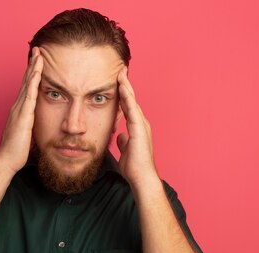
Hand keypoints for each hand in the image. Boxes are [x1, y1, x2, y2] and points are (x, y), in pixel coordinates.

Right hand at [0, 47, 43, 174]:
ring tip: (39, 54)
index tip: (37, 61)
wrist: (6, 160)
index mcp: (19, 110)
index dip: (32, 74)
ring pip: (28, 84)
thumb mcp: (26, 134)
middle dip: (32, 65)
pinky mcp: (23, 116)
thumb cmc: (15, 150)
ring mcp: (19, 110)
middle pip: (26, 81)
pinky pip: (30, 95)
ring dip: (34, 68)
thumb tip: (35, 125)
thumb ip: (30, 125)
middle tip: (38, 50)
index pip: (27, 88)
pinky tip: (38, 72)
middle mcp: (17, 107)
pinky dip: (33, 82)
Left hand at [116, 67, 158, 186]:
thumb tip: (119, 136)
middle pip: (131, 100)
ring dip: (126, 86)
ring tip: (120, 72)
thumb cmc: (134, 167)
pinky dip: (127, 97)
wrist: (141, 177)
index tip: (117, 81)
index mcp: (136, 127)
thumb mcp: (125, 150)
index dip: (123, 93)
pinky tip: (122, 87)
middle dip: (125, 84)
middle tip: (120, 69)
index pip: (128, 106)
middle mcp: (140, 123)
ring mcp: (141, 125)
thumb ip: (123, 141)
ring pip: (132, 101)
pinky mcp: (139, 129)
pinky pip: (132, 109)